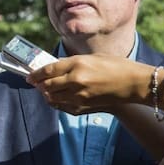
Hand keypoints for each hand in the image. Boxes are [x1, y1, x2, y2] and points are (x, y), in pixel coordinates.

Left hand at [27, 55, 148, 113]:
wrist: (134, 84)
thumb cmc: (116, 66)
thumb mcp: (92, 58)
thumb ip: (72, 63)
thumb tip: (54, 67)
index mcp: (77, 64)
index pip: (48, 70)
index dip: (35, 74)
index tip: (29, 76)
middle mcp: (76, 80)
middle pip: (47, 85)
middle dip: (39, 84)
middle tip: (36, 83)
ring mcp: (79, 95)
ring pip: (52, 97)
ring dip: (47, 94)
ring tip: (46, 90)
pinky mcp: (83, 107)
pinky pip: (62, 106)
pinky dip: (56, 102)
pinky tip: (57, 98)